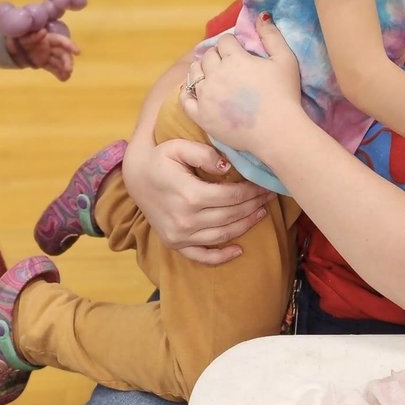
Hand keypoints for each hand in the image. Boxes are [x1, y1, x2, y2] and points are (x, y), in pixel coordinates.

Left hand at [6, 29, 79, 80]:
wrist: (6, 46)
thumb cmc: (15, 36)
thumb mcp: (21, 34)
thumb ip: (32, 35)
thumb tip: (44, 32)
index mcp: (46, 37)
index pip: (60, 41)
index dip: (70, 45)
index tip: (77, 52)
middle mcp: (49, 46)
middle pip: (61, 53)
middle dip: (67, 61)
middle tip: (69, 70)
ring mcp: (46, 55)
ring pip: (59, 62)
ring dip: (64, 68)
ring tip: (67, 76)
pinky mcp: (42, 63)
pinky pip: (52, 68)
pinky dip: (58, 73)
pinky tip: (63, 79)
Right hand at [121, 130, 272, 263]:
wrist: (135, 176)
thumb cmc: (160, 158)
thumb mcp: (179, 147)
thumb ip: (204, 154)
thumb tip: (228, 167)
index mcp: (189, 195)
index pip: (231, 196)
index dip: (252, 191)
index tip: (265, 184)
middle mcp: (186, 219)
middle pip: (230, 215)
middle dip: (253, 205)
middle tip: (269, 196)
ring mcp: (179, 235)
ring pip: (222, 235)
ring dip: (245, 226)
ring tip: (261, 214)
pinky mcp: (175, 244)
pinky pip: (201, 256)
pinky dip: (221, 257)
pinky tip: (239, 251)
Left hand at [180, 18, 304, 163]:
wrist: (277, 131)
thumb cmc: (285, 94)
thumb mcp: (285, 60)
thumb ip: (272, 36)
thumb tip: (261, 15)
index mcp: (234, 58)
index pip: (224, 41)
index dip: (231, 44)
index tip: (238, 51)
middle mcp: (215, 73)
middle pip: (208, 56)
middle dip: (216, 56)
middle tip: (227, 64)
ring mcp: (205, 95)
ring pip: (194, 73)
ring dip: (201, 70)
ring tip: (212, 75)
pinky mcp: (201, 115)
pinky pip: (185, 99)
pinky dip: (187, 91)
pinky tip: (193, 90)